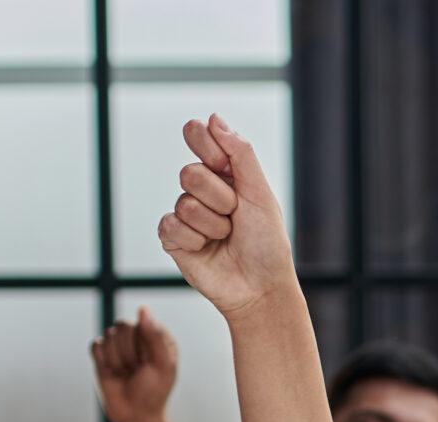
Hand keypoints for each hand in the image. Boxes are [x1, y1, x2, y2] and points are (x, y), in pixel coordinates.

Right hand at [91, 306, 181, 421]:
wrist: (133, 414)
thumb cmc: (153, 392)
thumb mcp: (162, 365)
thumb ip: (155, 336)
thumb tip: (143, 308)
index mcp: (158, 336)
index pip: (143, 322)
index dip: (142, 345)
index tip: (149, 363)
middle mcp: (138, 337)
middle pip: (123, 326)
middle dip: (128, 354)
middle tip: (136, 370)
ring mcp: (120, 344)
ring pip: (109, 336)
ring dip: (117, 360)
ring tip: (126, 373)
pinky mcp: (102, 354)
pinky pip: (96, 346)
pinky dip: (103, 361)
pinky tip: (113, 373)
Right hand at [159, 115, 298, 318]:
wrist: (261, 288)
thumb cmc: (267, 244)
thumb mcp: (260, 193)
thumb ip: (240, 154)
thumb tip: (215, 118)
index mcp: (224, 172)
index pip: (198, 134)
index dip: (208, 146)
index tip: (223, 165)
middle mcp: (202, 189)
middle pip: (190, 172)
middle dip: (220, 198)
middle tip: (236, 217)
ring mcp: (185, 213)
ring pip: (185, 203)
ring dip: (214, 224)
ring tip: (227, 237)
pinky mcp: (173, 238)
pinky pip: (171, 225)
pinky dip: (196, 240)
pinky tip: (208, 249)